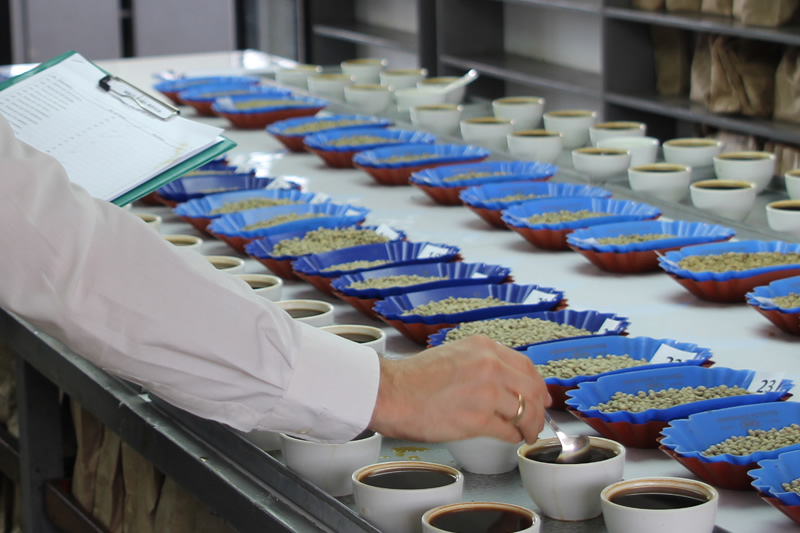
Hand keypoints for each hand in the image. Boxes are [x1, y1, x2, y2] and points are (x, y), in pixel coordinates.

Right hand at [368, 334, 550, 443]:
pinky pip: (508, 430)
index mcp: (483, 347)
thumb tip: (501, 382)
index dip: (537, 383)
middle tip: (539, 419)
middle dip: (539, 408)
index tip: (541, 394)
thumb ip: (478, 363)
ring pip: (524, 411)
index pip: (525, 365)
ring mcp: (487, 392)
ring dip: (529, 426)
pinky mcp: (479, 418)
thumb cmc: (412, 378)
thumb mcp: (452, 354)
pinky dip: (513, 436)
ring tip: (526, 433)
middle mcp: (490, 366)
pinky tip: (510, 438)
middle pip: (531, 389)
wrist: (391, 393)